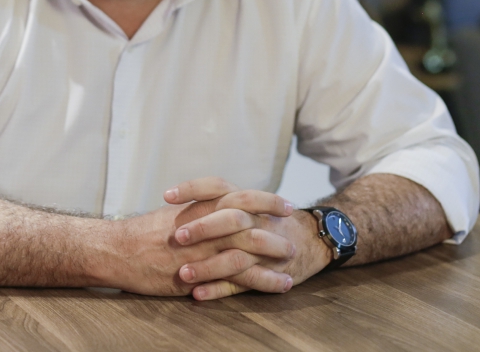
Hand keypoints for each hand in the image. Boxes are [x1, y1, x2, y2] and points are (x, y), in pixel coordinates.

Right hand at [104, 182, 294, 297]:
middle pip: (251, 218)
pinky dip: (264, 280)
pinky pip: (240, 277)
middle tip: (295, 229)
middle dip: (276, 224)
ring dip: (274, 251)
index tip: (285, 202)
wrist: (117, 251)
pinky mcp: (201, 273)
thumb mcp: (174, 213)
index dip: (267, 198)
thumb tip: (218, 206)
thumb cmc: (142, 233)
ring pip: (249, 246)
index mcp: (200, 206)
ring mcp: (204, 248)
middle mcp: (205, 224)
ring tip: (293, 258)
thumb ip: (198, 209)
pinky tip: (280, 284)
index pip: (241, 195)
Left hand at [164, 177, 332, 300]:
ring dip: (207, 266)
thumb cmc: (269, 220)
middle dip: (203, 228)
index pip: (217, 186)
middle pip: (230, 218)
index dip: (192, 189)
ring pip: (235, 257)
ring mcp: (262, 249)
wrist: (312, 239)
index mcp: (244, 200)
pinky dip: (219, 290)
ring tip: (182, 274)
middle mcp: (255, 221)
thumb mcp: (246, 205)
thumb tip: (172, 205)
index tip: (167, 196)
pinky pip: (242, 284)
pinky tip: (197, 294)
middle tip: (177, 236)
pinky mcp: (267, 273)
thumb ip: (216, 203)